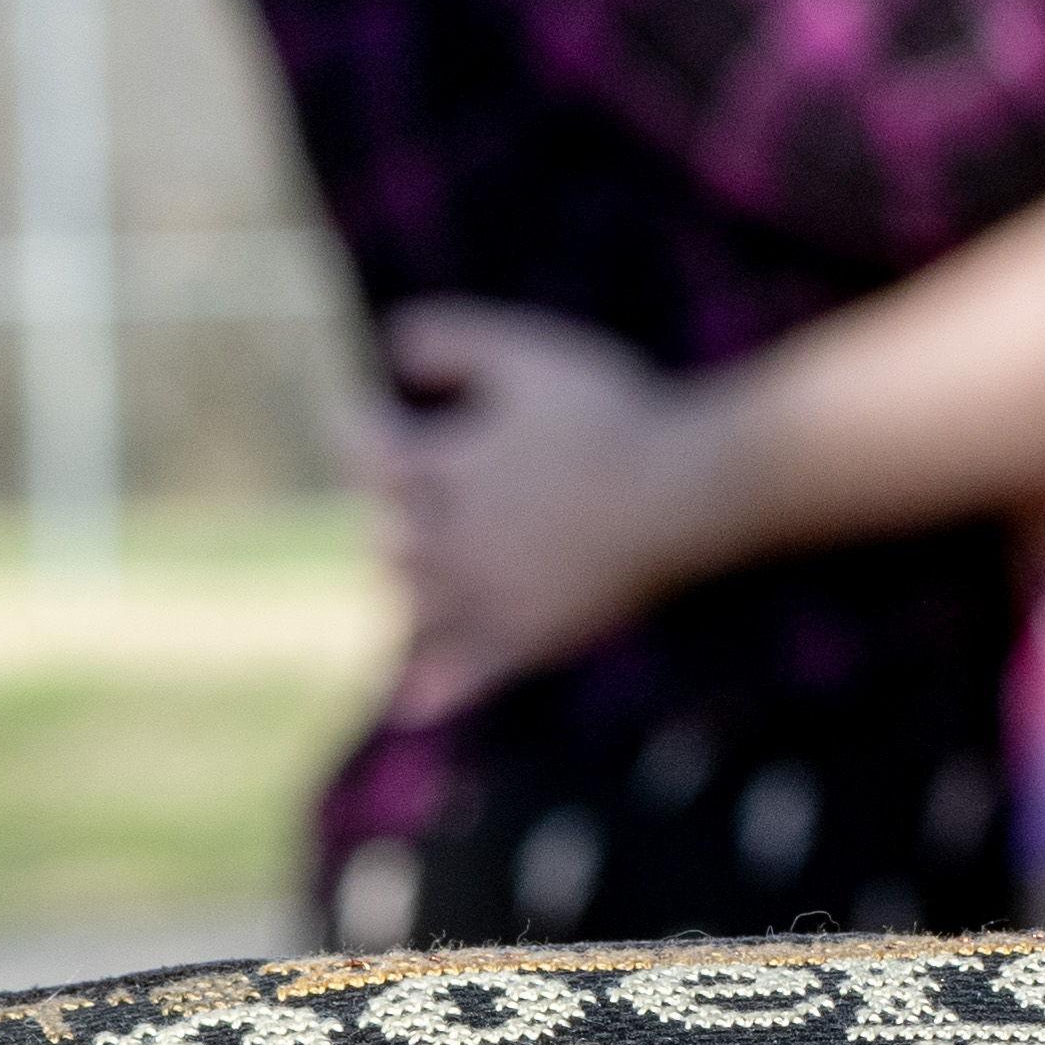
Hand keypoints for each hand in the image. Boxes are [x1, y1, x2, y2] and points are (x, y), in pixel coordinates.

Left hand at [366, 303, 735, 720]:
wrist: (684, 489)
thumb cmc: (609, 414)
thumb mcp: (526, 355)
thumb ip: (454, 338)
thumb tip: (392, 341)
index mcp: (445, 468)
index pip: (369, 453)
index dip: (360, 430)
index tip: (362, 415)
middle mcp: (452, 538)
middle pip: (386, 535)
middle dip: (387, 513)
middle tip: (398, 498)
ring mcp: (487, 595)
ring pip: (415, 603)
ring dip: (403, 589)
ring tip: (405, 581)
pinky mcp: (526, 638)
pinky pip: (466, 672)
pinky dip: (433, 688)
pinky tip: (409, 705)